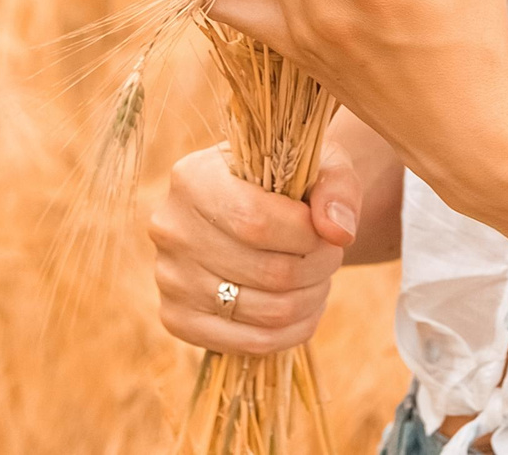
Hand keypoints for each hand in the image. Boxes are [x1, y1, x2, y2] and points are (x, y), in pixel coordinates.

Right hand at [146, 139, 363, 354]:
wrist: (251, 206)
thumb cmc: (287, 182)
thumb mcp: (317, 164)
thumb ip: (335, 188)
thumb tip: (338, 232)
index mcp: (194, 178)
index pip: (257, 222)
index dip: (308, 236)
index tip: (329, 232)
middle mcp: (171, 228)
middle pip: (268, 272)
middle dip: (318, 269)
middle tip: (331, 256)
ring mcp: (169, 278)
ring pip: (266, 312)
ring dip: (310, 300)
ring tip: (319, 279)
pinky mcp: (177, 318)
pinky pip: (250, 342)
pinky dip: (291, 332)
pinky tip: (304, 308)